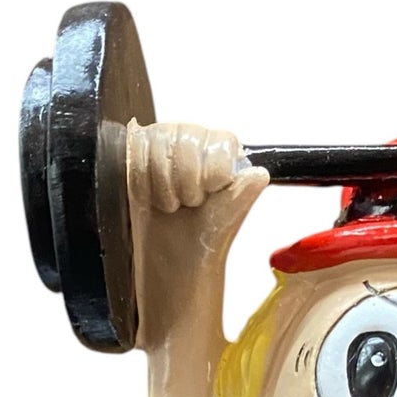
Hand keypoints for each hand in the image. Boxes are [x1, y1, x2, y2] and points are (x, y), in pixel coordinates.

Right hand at [127, 122, 267, 240]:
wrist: (173, 257)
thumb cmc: (202, 237)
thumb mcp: (229, 215)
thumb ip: (244, 190)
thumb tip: (260, 174)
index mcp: (224, 152)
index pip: (221, 140)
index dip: (213, 170)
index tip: (211, 192)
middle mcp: (197, 140)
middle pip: (187, 139)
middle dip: (187, 181)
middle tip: (190, 202)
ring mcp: (168, 141)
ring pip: (160, 144)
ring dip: (165, 184)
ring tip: (173, 202)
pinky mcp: (140, 148)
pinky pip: (137, 150)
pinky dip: (143, 180)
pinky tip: (154, 195)